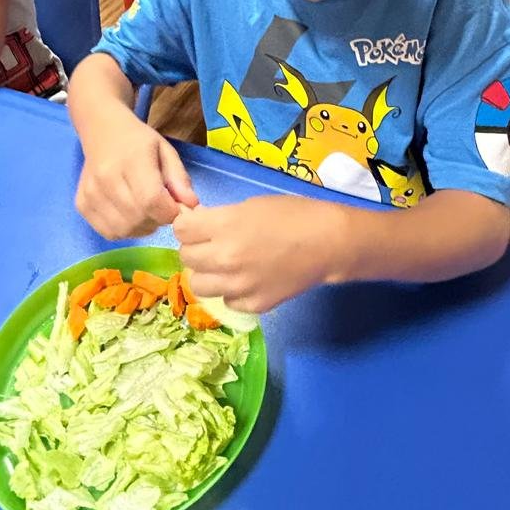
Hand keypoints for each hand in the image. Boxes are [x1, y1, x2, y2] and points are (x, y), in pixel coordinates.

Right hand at [75, 115, 196, 238]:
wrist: (102, 130)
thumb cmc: (138, 141)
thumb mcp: (166, 151)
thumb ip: (179, 178)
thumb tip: (191, 205)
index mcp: (131, 161)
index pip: (151, 201)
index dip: (169, 212)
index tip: (175, 207)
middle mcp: (106, 178)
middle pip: (138, 219)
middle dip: (157, 220)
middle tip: (161, 208)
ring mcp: (90, 193)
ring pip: (123, 230)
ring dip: (141, 228)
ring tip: (146, 211)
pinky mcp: (81, 204)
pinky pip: (108, 232)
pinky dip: (124, 230)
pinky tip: (129, 214)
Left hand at [173, 196, 349, 313]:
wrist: (328, 243)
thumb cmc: (293, 215)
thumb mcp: (251, 205)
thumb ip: (220, 218)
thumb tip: (198, 226)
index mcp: (224, 226)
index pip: (181, 229)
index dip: (189, 225)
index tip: (198, 225)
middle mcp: (224, 258)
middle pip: (186, 257)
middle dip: (197, 248)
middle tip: (214, 244)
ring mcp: (237, 285)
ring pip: (198, 284)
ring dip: (208, 273)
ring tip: (227, 265)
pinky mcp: (252, 304)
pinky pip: (226, 300)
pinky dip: (232, 291)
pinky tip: (248, 279)